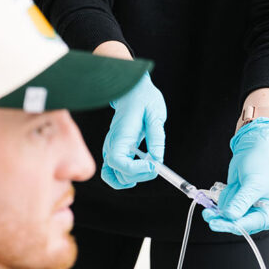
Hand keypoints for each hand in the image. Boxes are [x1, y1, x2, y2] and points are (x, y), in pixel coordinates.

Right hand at [101, 73, 166, 188]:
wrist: (133, 90)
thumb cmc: (144, 98)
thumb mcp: (155, 113)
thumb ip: (156, 138)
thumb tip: (158, 159)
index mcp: (120, 135)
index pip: (119, 162)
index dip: (136, 169)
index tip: (153, 165)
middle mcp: (111, 145)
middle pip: (118, 173)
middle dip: (139, 175)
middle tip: (156, 165)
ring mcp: (111, 148)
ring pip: (113, 176)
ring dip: (131, 178)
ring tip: (148, 169)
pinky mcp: (115, 150)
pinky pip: (113, 171)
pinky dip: (123, 177)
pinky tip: (138, 171)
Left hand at [202, 119, 268, 234]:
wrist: (255, 147)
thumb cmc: (261, 162)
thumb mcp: (252, 182)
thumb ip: (241, 201)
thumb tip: (229, 216)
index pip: (250, 225)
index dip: (232, 225)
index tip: (216, 224)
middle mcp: (261, 215)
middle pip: (237, 224)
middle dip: (223, 216)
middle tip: (207, 214)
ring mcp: (248, 209)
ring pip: (228, 215)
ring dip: (226, 201)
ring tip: (234, 185)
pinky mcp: (238, 202)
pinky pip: (225, 206)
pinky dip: (224, 196)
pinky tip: (232, 185)